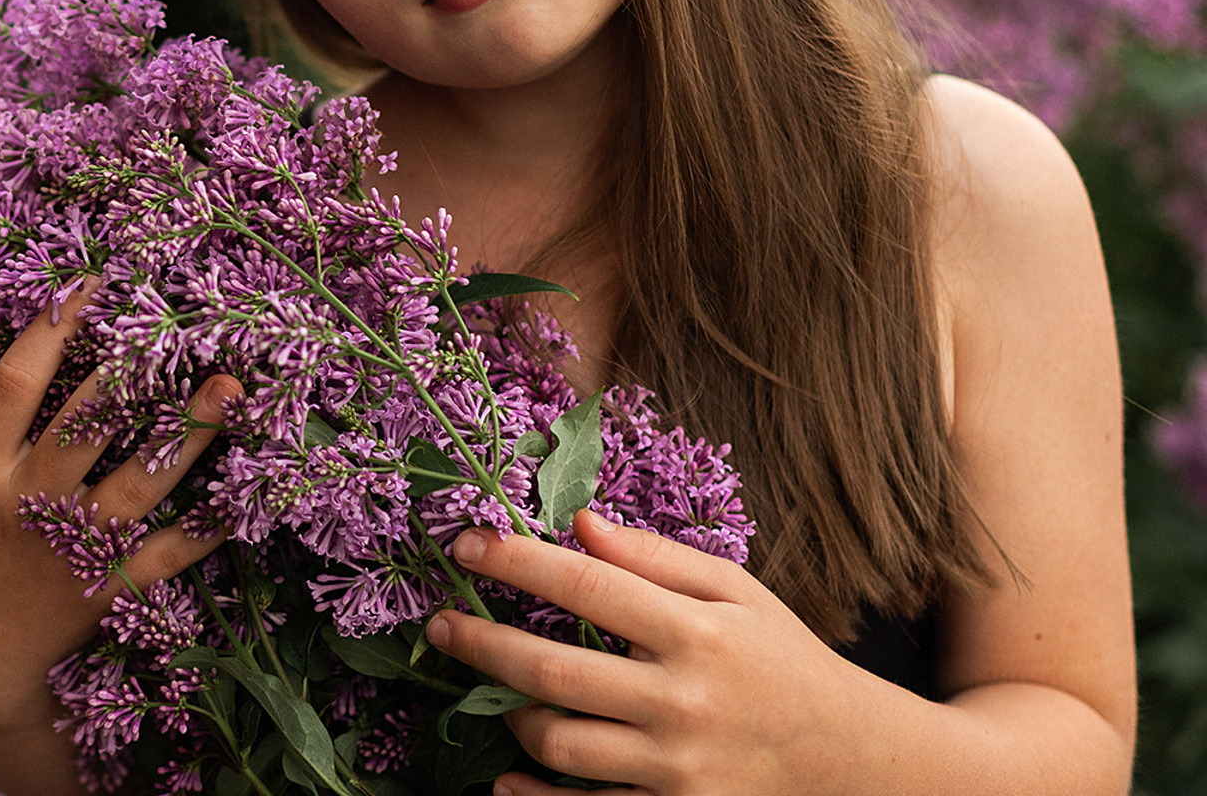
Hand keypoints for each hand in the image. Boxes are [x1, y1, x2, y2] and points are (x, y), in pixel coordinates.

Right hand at [0, 283, 240, 791]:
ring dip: (187, 432)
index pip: (14, 385)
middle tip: (181, 324)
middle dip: (134, 372)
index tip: (90, 282)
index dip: (51, 331)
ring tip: (230, 388)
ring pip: (139, 480)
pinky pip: (168, 551)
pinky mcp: (109, 587)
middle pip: (87, 423)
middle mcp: (28, 503)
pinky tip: (245, 491)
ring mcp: (73, 547)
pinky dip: (208, 525)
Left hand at [426, 507, 874, 795]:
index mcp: (697, 631)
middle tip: (438, 625)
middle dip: (481, 643)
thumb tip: (578, 520)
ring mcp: (677, 769)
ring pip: (559, 746)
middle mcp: (683, 701)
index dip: (516, 560)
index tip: (466, 543)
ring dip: (508, 715)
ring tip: (493, 691)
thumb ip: (654, 556)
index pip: (585, 585)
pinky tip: (507, 778)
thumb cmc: (783, 659)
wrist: (852, 760)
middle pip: (553, 673)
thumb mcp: (736, 592)